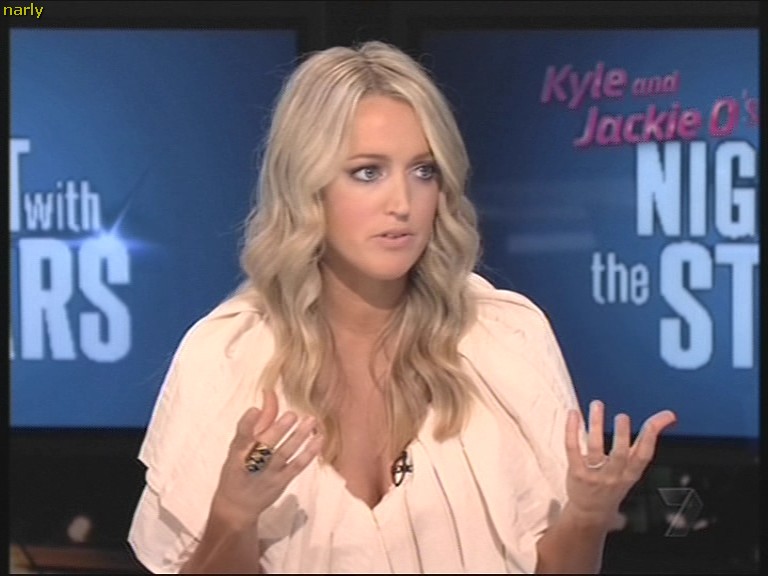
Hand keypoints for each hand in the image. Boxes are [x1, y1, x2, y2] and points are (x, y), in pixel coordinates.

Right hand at [209, 389, 323, 529]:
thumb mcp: (240, 446)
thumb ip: (258, 422)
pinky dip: (309, 453)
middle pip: (265, 445)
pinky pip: (297, 466)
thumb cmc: (238, 469)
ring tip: (310, 421)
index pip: (241, 436)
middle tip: (292, 414)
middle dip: (278, 430)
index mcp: (237, 452)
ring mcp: (269, 474)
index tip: (254, 410)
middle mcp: (251, 463)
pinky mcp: (282, 481)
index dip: (247, 424)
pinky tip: (319, 439)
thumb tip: (270, 394)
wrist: (237, 506)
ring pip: (284, 454)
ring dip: (299, 437)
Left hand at [563, 400, 675, 528]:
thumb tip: (663, 419)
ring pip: (595, 447)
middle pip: (620, 454)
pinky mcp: (576, 472)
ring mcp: (594, 474)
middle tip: (623, 417)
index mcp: (631, 473)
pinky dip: (572, 430)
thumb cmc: (613, 485)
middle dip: (622, 435)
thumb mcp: (632, 471)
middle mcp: (614, 475)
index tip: (663, 417)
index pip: (645, 454)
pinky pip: (572, 448)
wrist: (592, 512)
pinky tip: (574, 414)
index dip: (653, 435)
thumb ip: (642, 445)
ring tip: (597, 405)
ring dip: (596, 424)